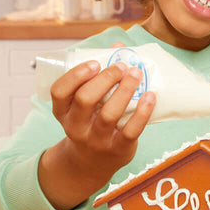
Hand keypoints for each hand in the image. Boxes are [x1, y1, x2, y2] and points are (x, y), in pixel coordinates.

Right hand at [38, 60, 155, 209]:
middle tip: (121, 66)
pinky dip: (142, 112)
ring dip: (124, 90)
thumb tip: (120, 46)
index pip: (59, 91)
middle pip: (85, 99)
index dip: (76, 75)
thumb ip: (98, 76)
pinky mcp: (118, 149)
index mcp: (63, 112)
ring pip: (109, 114)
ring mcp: (97, 140)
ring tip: (137, 74)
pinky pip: (131, 130)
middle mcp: (76, 127)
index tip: (95, 63)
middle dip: (105, 79)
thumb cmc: (90, 122)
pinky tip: (151, 96)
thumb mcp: (84, 104)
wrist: (91, 163)